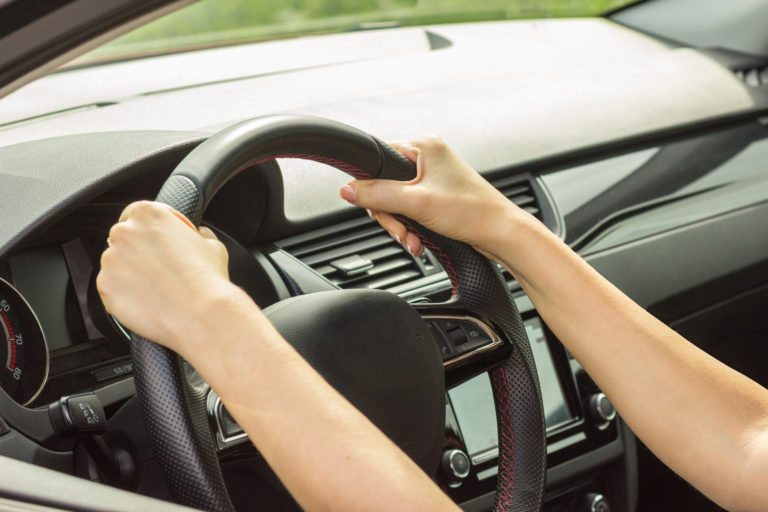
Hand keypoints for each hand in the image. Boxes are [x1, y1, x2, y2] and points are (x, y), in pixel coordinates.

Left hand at [97, 201, 235, 352]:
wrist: (201, 313)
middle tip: (159, 269)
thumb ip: (198, 234)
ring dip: (130, 273)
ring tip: (156, 289)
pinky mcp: (104, 286)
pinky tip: (147, 300)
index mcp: (149, 214)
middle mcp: (125, 232)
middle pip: (122, 238)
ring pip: (115, 264)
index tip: (154, 241)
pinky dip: (124, 294)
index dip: (146, 230)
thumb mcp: (213, 245)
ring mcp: (111, 260)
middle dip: (137, 252)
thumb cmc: (207, 279)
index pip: (135, 213)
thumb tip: (199, 235)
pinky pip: (111, 288)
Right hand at [339, 137, 530, 261]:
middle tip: (400, 229)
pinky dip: (412, 228)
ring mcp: (434, 179)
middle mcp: (429, 159)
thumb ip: (377, 195)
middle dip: (390, 214)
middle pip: (386, 185)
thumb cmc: (472, 212)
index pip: (379, 159)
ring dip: (401, 226)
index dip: (371, 186)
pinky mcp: (439, 198)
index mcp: (424, 146)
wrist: (502, 234)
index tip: (371, 206)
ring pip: (397, 202)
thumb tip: (347, 190)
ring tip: (413, 240)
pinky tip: (419, 241)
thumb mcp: (416, 202)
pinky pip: (412, 211)